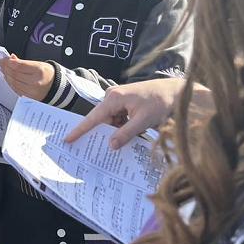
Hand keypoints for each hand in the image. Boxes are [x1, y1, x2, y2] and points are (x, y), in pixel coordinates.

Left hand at [0, 55, 53, 100]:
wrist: (56, 87)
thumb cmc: (47, 74)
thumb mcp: (38, 64)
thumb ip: (23, 62)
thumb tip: (11, 58)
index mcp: (39, 71)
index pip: (19, 66)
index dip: (8, 62)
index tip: (3, 59)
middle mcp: (35, 82)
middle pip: (15, 75)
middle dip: (6, 68)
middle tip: (1, 63)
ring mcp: (32, 92)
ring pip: (13, 83)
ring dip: (6, 75)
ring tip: (3, 70)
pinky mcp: (29, 98)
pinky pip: (16, 89)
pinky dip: (10, 83)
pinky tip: (8, 78)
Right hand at [65, 77, 186, 148]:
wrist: (176, 92)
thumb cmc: (161, 102)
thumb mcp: (144, 121)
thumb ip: (126, 133)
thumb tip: (111, 145)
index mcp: (114, 98)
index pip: (93, 117)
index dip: (80, 129)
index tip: (68, 139)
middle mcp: (113, 96)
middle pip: (101, 120)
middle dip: (102, 134)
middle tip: (98, 151)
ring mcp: (119, 99)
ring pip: (110, 121)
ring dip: (115, 132)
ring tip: (120, 143)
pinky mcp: (125, 103)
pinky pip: (117, 119)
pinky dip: (121, 128)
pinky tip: (126, 137)